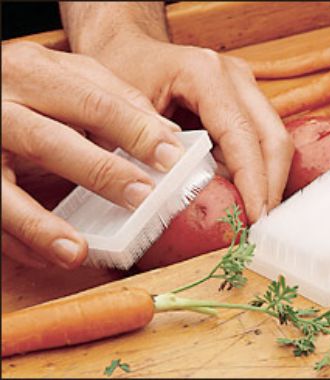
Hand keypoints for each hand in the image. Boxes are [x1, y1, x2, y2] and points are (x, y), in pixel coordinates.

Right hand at [2, 41, 184, 268]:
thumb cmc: (26, 85)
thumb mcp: (67, 75)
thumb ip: (115, 99)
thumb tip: (166, 134)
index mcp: (33, 73)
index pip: (94, 103)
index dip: (136, 131)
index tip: (170, 157)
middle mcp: (0, 105)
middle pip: (51, 143)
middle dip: (101, 173)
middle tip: (142, 198)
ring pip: (4, 188)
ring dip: (43, 224)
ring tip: (78, 251)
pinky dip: (19, 239)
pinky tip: (49, 256)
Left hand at [82, 32, 293, 221]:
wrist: (128, 49)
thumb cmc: (123, 72)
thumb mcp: (124, 110)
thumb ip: (151, 148)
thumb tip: (180, 192)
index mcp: (206, 74)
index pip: (242, 135)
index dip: (253, 180)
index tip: (255, 216)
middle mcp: (234, 78)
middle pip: (273, 138)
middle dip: (271, 186)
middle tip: (260, 224)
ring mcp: (243, 89)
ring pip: (273, 142)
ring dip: (266, 182)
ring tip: (251, 215)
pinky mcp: (242, 103)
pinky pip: (259, 142)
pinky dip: (254, 172)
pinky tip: (241, 195)